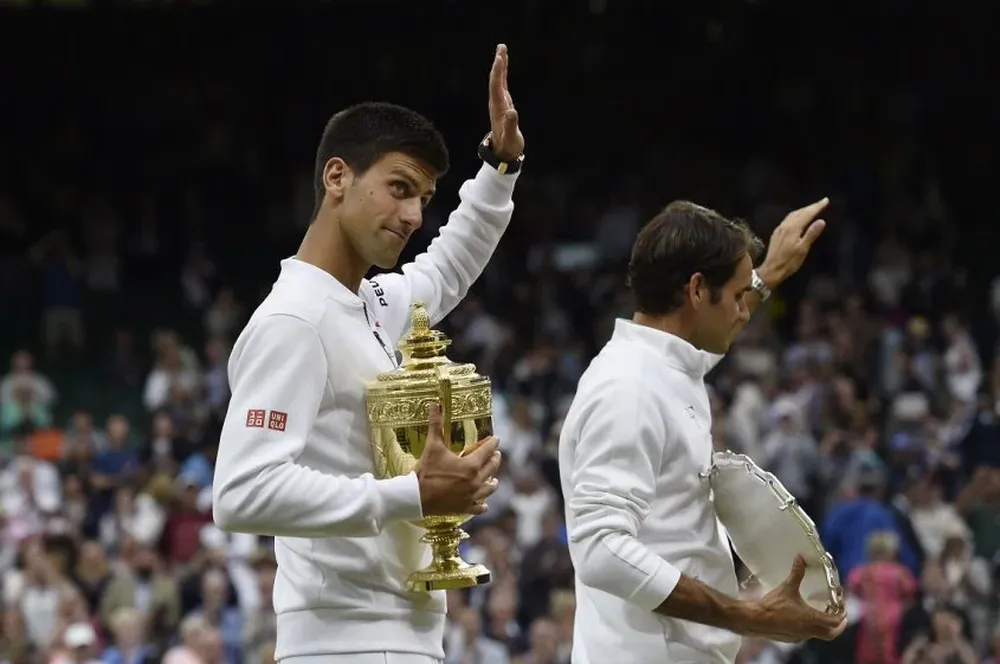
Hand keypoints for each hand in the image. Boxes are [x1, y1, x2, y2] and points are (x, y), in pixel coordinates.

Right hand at [416, 404, 501, 515]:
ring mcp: (471, 496)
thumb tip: (435, 404)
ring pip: (489, 489)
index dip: (493, 443)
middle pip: (492, 468)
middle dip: (495, 459)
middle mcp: (475, 481)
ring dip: (492, 482)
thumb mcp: (432, 446)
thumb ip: (436, 425)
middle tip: (495, 454)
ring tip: (493, 479)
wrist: (416, 497)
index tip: (496, 439)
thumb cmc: (426, 471)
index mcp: (471, 465)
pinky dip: (482, 504)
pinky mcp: (464, 508)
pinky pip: (479, 507)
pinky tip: (483, 503)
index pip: (488, 450)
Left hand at [488, 44, 523, 160]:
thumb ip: (511, 126)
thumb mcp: (510, 138)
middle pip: (495, 79)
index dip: (498, 72)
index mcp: (498, 108)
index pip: (496, 86)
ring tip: (502, 50)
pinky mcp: (504, 104)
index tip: (500, 58)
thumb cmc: (508, 146)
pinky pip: (502, 85)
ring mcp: (499, 103)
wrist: (503, 153)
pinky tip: (504, 66)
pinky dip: (503, 74)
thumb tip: (512, 113)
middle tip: (501, 47)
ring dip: (500, 66)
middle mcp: (497, 103)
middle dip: (498, 63)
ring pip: (498, 80)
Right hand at [744, 555, 846, 642]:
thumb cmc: (772, 605)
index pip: (835, 621)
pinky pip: (806, 635)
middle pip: (831, 633)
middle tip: (839, 616)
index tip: (842, 607)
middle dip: (838, 626)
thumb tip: (800, 558)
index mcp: (811, 619)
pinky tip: (803, 619)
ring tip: (821, 614)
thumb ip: (796, 573)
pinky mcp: (791, 639)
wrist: (755, 620)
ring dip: (823, 626)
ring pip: (818, 634)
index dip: (842, 614)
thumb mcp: (787, 587)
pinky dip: (810, 628)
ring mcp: (800, 637)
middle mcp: (808, 631)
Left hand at [757, 198, 828, 287]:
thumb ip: (811, 234)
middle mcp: (785, 226)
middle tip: (821, 202)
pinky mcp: (776, 234)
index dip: (817, 207)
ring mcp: (779, 229)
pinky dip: (796, 215)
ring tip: (812, 208)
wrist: (771, 270)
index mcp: (793, 228)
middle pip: (799, 212)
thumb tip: (821, 220)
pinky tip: (798, 218)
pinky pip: (788, 219)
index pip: (807, 214)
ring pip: (793, 215)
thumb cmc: (789, 262)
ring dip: (803, 210)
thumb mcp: (802, 249)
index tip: (826, 200)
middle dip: (811, 207)